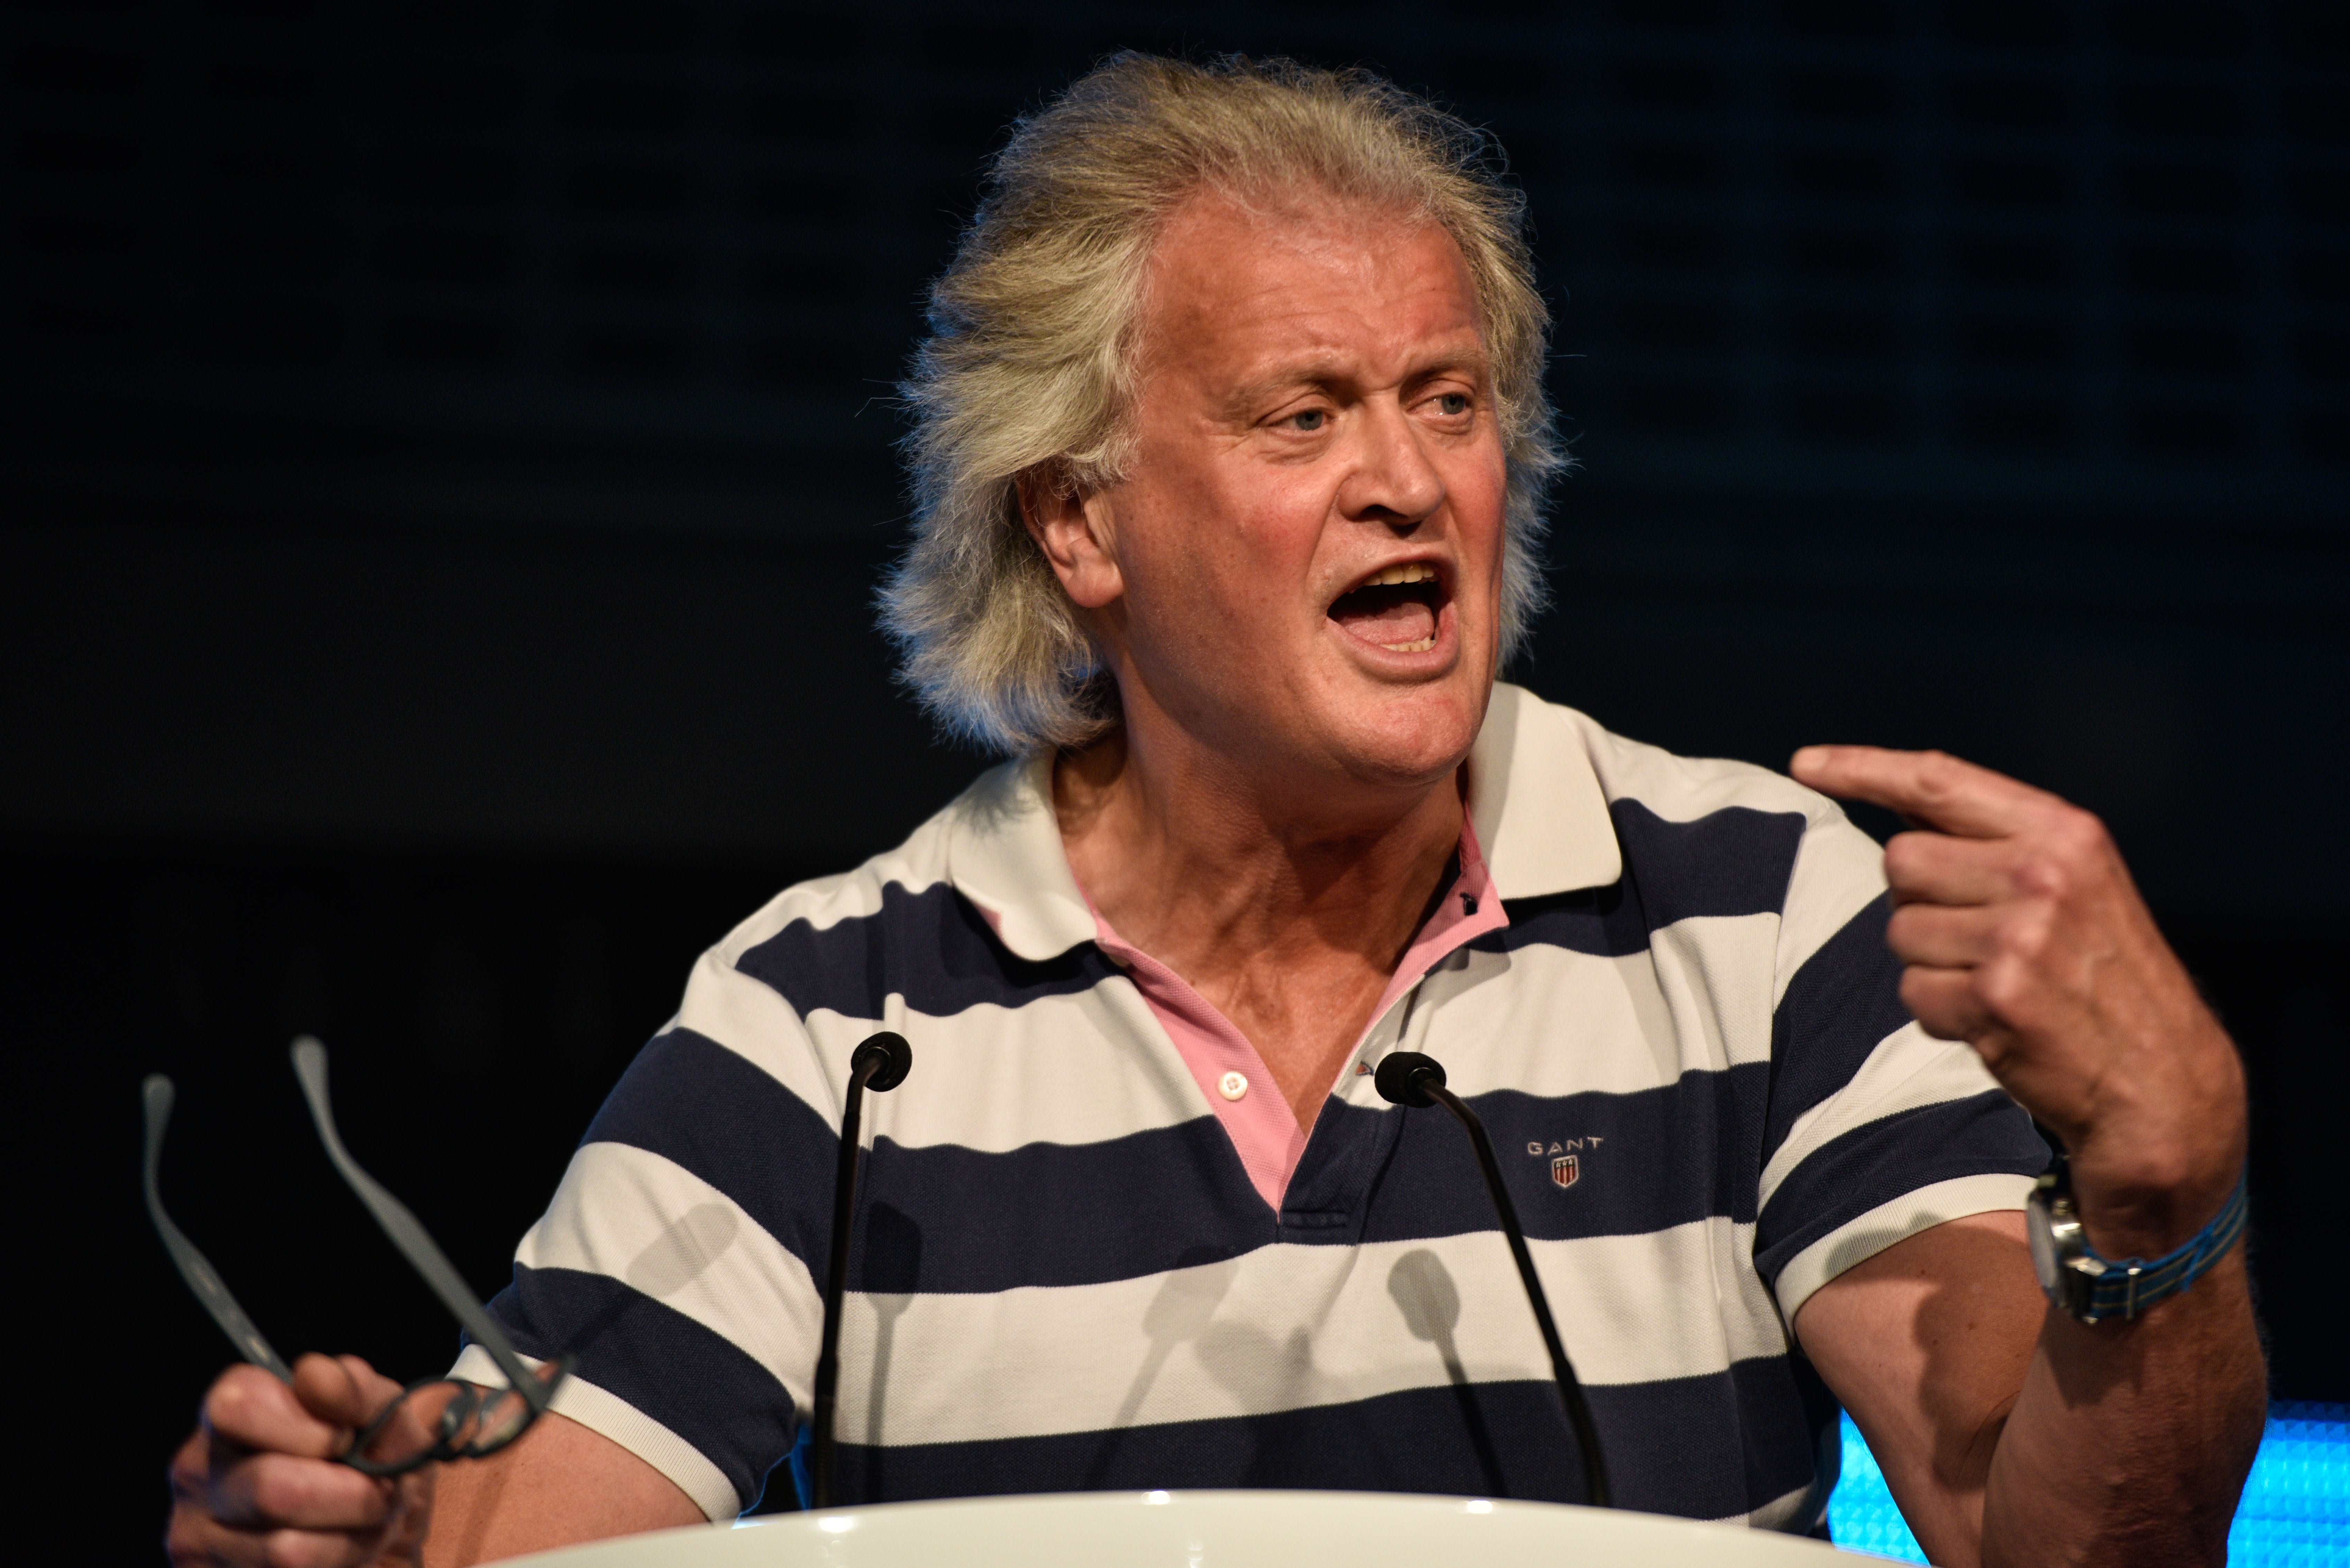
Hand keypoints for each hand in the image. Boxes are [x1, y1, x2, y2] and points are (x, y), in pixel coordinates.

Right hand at [168, 1354, 433, 1567]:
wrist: (374, 1525)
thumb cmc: (370, 1458)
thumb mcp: (382, 1414)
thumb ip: (356, 1389)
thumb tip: (313, 1376)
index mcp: (228, 1414)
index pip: (239, 1406)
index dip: (311, 1427)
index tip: (348, 1439)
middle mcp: (197, 1475)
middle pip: (271, 1489)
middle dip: (352, 1494)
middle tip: (381, 1492)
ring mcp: (196, 1538)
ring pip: (286, 1550)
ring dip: (354, 1539)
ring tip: (369, 1524)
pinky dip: (339, 1566)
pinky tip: (345, 1553)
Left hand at [1790, 746, 2245, 1259]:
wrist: (2163, 1080)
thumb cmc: (2103, 977)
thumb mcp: (2072, 883)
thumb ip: (1992, 843)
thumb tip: (1899, 809)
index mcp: (2063, 833)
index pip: (1938, 780)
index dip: (1862, 767)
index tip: (1807, 762)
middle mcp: (2042, 874)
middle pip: (1901, 862)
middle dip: (1920, 903)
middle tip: (1980, 939)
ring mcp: (2020, 936)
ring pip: (1900, 932)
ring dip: (1931, 964)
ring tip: (1997, 982)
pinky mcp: (1998, 998)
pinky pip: (1913, 993)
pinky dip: (1940, 1013)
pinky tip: (1994, 1021)